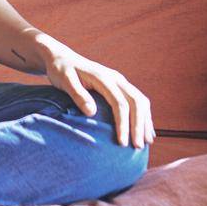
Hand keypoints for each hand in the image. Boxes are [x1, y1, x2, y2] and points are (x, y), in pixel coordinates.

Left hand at [37, 40, 154, 148]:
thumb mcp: (64, 81)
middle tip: (138, 147)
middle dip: (139, 125)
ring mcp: (119, 81)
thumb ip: (77, 95)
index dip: (123, 124)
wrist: (62, 58)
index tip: (122, 143)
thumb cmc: (61, 71)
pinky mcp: (119, 86)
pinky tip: (144, 129)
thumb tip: (91, 112)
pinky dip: (143, 115)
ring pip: (140, 101)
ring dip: (145, 121)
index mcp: (103, 78)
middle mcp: (116, 78)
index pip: (120, 103)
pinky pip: (137, 100)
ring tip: (146, 142)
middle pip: (136, 102)